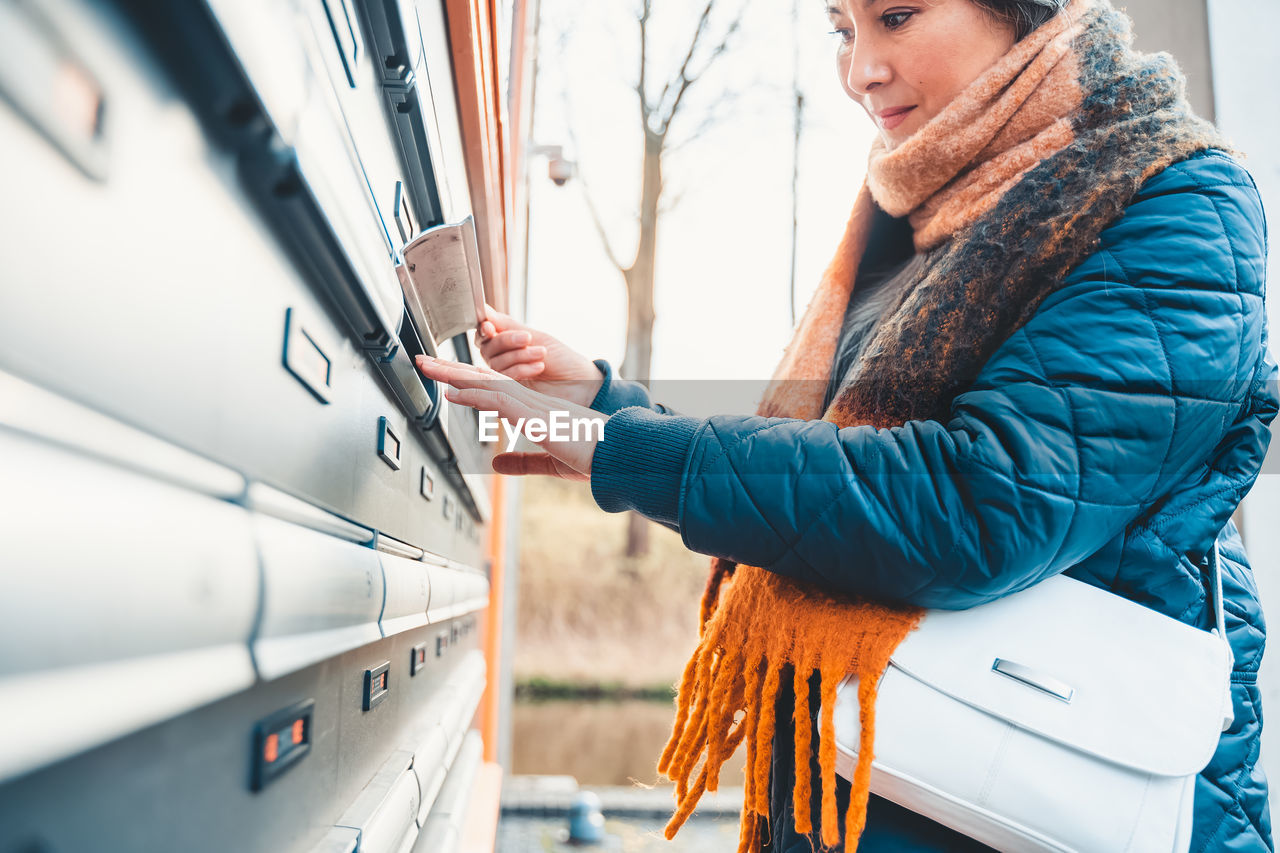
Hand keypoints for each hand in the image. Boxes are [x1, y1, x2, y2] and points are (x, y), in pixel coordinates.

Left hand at [414, 353, 603, 480]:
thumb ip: (521, 461)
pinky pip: (499, 401)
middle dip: (451, 370)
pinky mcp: (537, 417)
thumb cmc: (595, 456)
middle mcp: (532, 401)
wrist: (620, 455)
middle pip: (484, 379)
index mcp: (535, 410)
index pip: (494, 389)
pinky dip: (474, 395)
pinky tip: (453, 392)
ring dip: (453, 375)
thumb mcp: (549, 463)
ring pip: (487, 383)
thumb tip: (495, 463)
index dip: (466, 382)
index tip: (443, 378)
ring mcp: (534, 405)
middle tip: (423, 360)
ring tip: (427, 366)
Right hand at [474, 304, 603, 406]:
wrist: (580, 382)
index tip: (490, 327)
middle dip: (507, 340)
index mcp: (507, 344)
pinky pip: (504, 378)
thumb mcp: (536, 336)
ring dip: (520, 355)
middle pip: (487, 347)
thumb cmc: (561, 359)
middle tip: (528, 338)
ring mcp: (505, 377)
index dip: (484, 329)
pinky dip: (521, 369)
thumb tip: (485, 310)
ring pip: (496, 363)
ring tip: (541, 354)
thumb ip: (508, 325)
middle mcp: (503, 360)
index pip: (484, 335)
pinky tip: (539, 367)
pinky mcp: (511, 392)